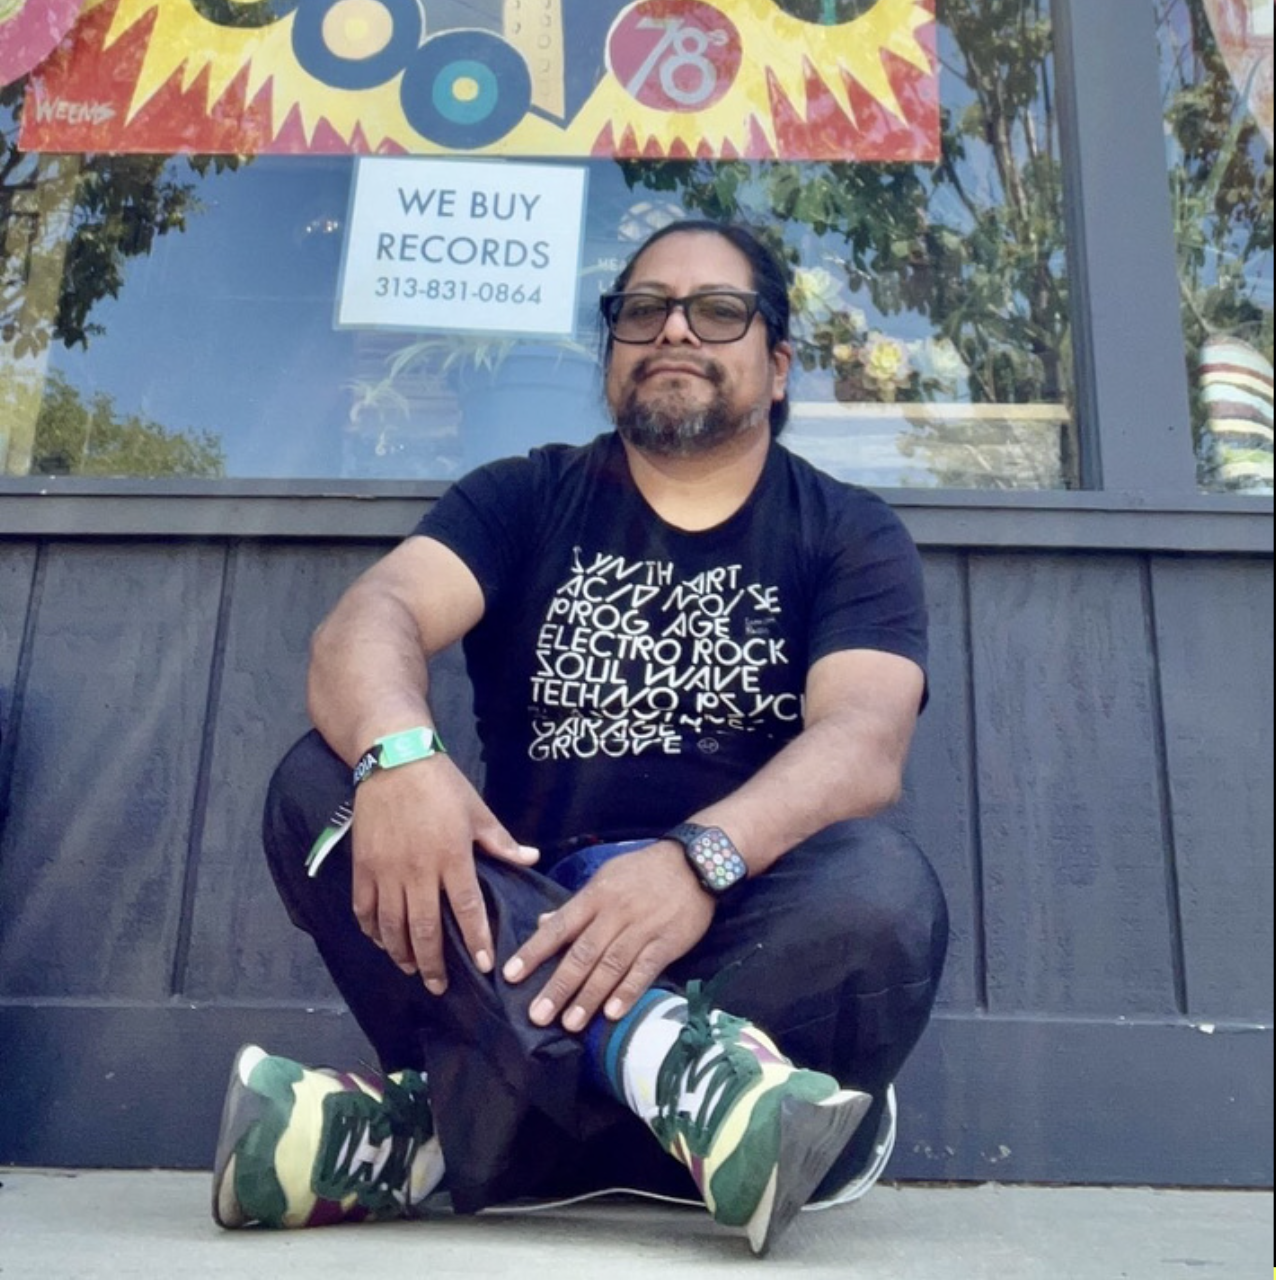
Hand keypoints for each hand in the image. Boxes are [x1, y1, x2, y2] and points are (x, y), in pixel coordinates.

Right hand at [351, 756, 538, 993]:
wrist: (392, 760)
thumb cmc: (441, 784)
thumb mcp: (477, 810)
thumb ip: (501, 842)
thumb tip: (531, 859)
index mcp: (452, 857)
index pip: (466, 909)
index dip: (476, 939)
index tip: (484, 964)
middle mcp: (418, 871)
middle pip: (424, 929)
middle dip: (433, 963)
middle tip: (439, 986)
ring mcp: (386, 871)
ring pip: (391, 926)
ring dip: (401, 953)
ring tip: (412, 969)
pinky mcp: (363, 866)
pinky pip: (364, 908)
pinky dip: (372, 931)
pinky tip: (381, 942)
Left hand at [502, 842, 714, 1031]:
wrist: (695, 861)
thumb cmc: (644, 869)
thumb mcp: (605, 876)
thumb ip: (576, 904)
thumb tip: (542, 922)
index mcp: (595, 896)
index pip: (559, 927)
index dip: (534, 952)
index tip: (511, 975)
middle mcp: (614, 914)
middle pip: (582, 954)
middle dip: (558, 986)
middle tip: (537, 1015)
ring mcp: (641, 929)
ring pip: (610, 966)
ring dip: (589, 997)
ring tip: (570, 1024)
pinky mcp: (667, 942)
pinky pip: (645, 970)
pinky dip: (628, 992)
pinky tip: (613, 1013)